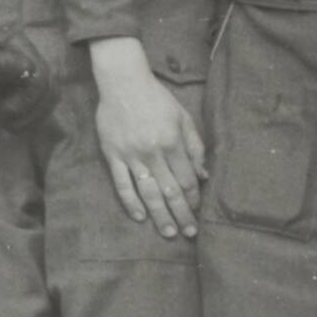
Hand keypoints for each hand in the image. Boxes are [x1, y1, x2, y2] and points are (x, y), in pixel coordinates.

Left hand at [0, 23, 57, 129]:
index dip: (29, 99)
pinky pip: (41, 101)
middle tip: (7, 122)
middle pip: (49, 87)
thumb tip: (29, 69)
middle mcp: (30, 54)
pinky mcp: (26, 83)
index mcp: (18, 43)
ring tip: (10, 125)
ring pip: (49, 96)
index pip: (40, 76)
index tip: (5, 112)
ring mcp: (30, 69)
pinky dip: (32, 116)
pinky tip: (15, 123)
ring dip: (34, 116)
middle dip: (31, 110)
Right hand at [90, 43, 206, 238]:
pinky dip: (131, 202)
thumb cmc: (156, 99)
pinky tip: (139, 217)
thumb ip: (194, 146)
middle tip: (189, 233)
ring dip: (159, 215)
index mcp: (172, 143)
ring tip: (168, 232)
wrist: (123, 83)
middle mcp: (153, 153)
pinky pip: (122, 184)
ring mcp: (131, 156)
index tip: (198, 211)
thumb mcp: (183, 117)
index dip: (194, 197)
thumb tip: (204, 174)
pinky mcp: (113, 156)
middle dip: (182, 214)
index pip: (187, 179)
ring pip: (148, 192)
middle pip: (170, 191)